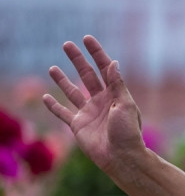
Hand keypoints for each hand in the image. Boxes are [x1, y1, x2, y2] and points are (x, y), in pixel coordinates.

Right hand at [42, 36, 144, 170]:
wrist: (121, 157)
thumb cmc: (128, 131)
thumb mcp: (125, 105)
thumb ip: (117, 84)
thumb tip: (113, 62)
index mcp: (116, 94)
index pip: (105, 69)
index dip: (97, 53)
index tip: (87, 38)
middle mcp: (101, 101)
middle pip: (87, 75)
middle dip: (77, 60)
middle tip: (66, 44)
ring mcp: (89, 112)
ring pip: (72, 92)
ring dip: (62, 80)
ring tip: (52, 67)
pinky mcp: (78, 125)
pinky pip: (63, 112)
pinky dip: (53, 105)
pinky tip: (46, 96)